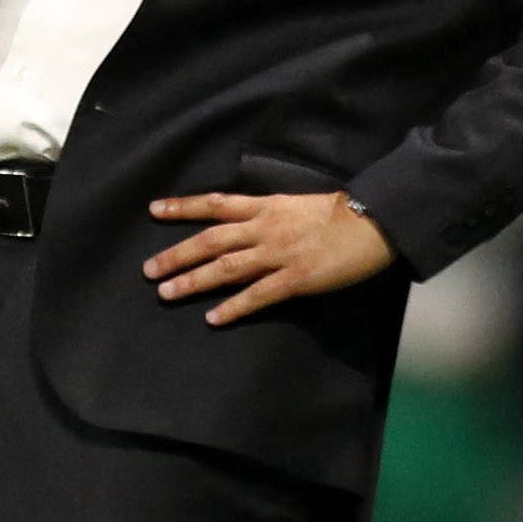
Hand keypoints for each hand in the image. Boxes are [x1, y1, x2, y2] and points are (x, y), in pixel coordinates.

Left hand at [143, 190, 394, 325]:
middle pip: (210, 240)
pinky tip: (213, 318)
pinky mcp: (295, 279)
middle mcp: (264, 227)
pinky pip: (257, 295)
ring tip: (166, 293)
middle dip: (177, 254)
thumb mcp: (297, 202)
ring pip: (226, 267)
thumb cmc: (341, 212)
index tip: (154, 210)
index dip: (183, 207)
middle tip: (148, 270)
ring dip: (194, 281)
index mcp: (266, 206)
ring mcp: (278, 254)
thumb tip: (247, 220)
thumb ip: (270, 212)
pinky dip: (233, 307)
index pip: (215, 204)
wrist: (374, 220)